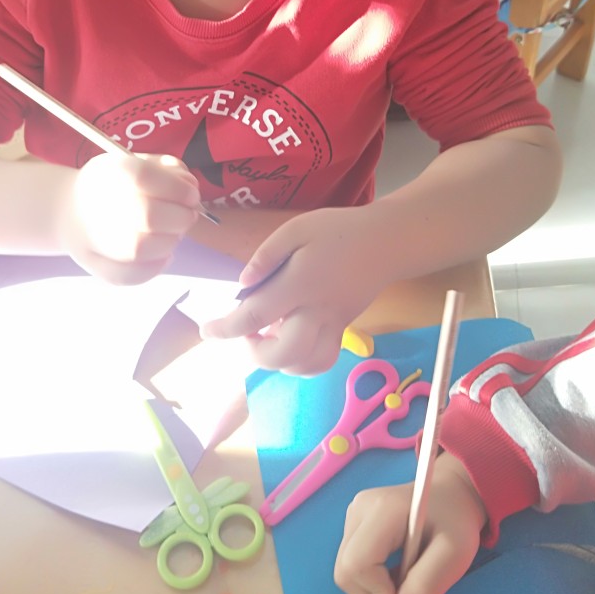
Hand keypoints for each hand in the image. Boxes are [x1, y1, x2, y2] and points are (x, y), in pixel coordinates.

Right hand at [59, 152, 200, 284]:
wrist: (69, 211)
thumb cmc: (113, 185)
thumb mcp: (138, 163)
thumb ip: (167, 170)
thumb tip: (190, 187)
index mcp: (108, 173)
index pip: (144, 177)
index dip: (176, 188)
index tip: (191, 195)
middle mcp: (97, 205)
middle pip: (147, 216)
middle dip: (180, 218)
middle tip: (187, 216)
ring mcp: (93, 240)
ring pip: (141, 248)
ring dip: (171, 241)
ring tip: (173, 233)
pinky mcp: (97, 268)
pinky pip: (132, 274)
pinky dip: (157, 265)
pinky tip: (164, 253)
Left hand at [201, 208, 387, 374]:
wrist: (387, 241)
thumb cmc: (338, 230)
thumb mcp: (297, 228)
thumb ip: (266, 255)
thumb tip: (242, 284)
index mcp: (300, 284)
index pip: (256, 316)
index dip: (227, 328)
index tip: (207, 330)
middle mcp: (317, 312)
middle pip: (283, 354)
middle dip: (254, 354)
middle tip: (247, 332)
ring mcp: (333, 326)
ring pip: (304, 365)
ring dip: (278, 361)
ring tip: (268, 336)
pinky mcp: (343, 330)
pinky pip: (321, 361)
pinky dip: (300, 363)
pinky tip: (290, 340)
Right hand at [334, 453, 487, 593]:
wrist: (451, 491)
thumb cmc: (455, 520)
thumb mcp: (455, 554)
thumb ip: (428, 585)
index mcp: (382, 511)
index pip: (357, 563)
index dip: (376, 593)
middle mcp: (359, 508)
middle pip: (345, 569)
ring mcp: (354, 512)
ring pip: (346, 568)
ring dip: (373, 587)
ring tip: (405, 577)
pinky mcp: (354, 520)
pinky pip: (352, 560)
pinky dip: (371, 576)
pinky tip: (396, 568)